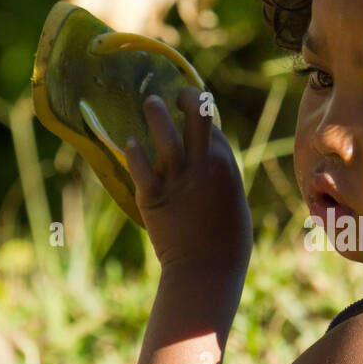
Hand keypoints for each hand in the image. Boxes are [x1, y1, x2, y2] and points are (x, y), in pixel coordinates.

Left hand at [124, 87, 252, 272]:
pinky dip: (134, 151)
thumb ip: (219, 177)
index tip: (194, 112)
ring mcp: (177, 179)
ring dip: (156, 113)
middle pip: (196, 115)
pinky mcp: (153, 196)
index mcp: (225, 166)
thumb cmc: (226, 241)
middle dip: (186, 97)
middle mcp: (202, 165)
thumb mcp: (232, 200)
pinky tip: (130, 142)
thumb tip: (208, 164)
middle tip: (175, 95)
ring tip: (150, 102)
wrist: (207, 268)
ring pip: (164, 135)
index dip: (202, 117)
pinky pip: (140, 166)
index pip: (212, 127)